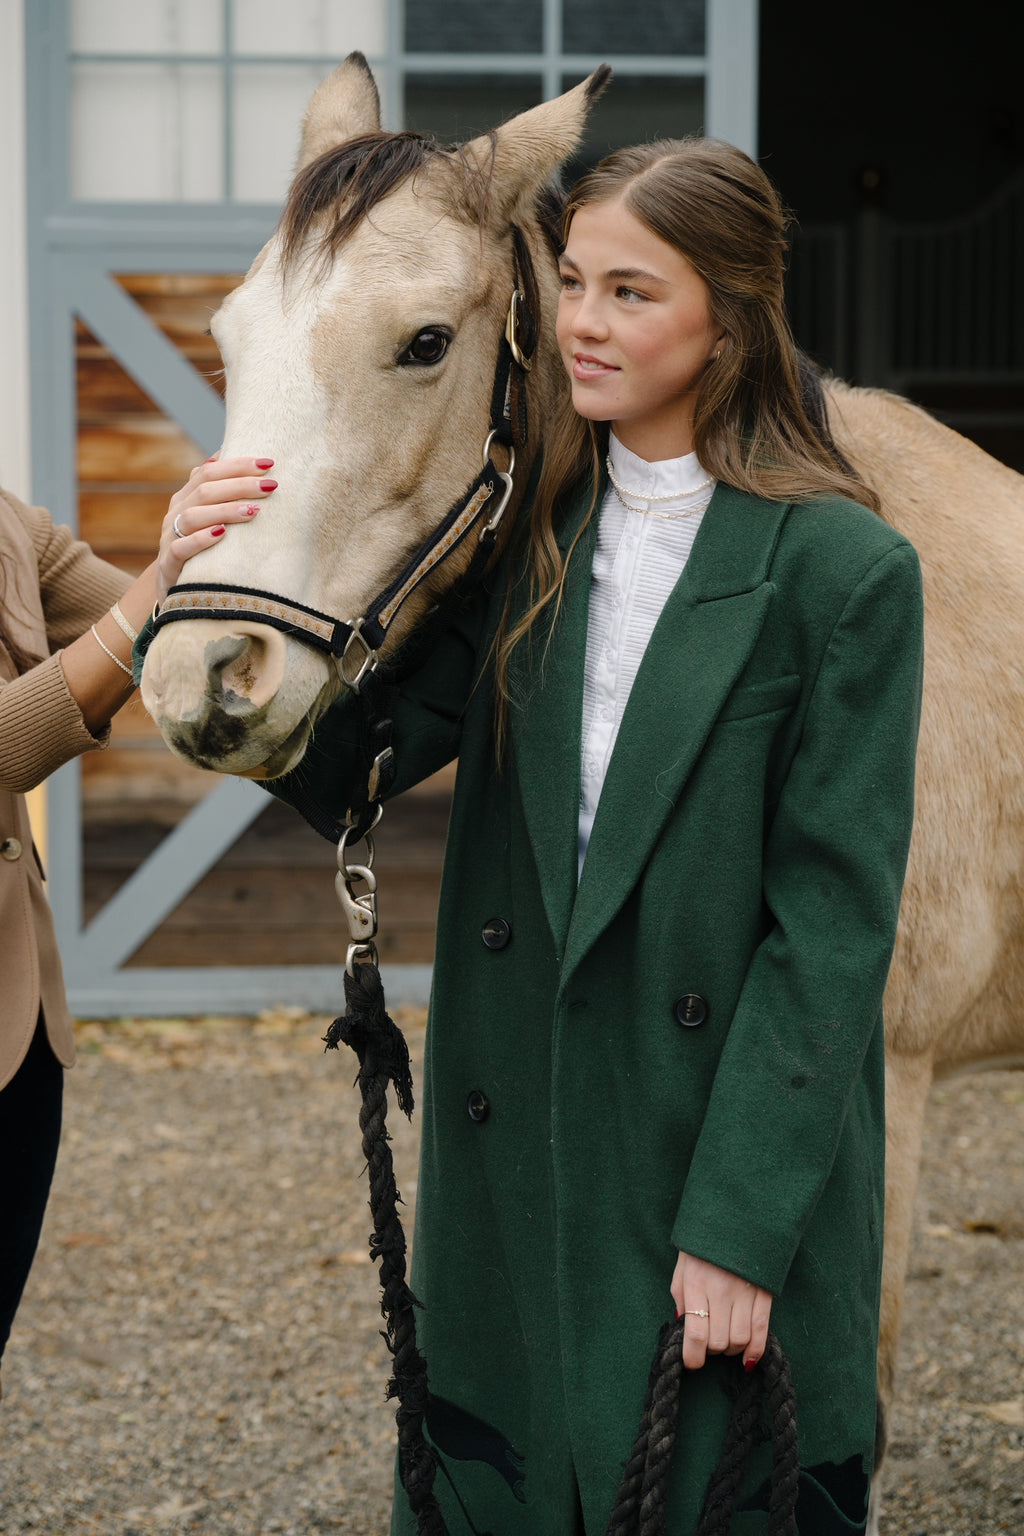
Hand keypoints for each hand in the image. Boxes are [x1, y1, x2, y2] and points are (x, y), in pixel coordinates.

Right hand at [156, 456, 277, 604]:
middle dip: (239, 484)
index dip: (237, 465)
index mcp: (186, 498)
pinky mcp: (169, 564)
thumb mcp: (209, 518)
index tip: (267, 463)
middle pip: (204, 490)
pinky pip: (181, 548)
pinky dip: (201, 539)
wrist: (174, 589)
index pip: (209, 472)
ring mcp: (170, 537)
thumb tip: (239, 461)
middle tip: (269, 485)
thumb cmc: (200, 549)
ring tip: (253, 510)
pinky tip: (222, 534)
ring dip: (225, 510)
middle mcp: (176, 513)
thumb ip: (221, 493)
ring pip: (193, 516)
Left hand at [671, 1252, 772, 1371]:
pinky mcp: (764, 1293)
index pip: (696, 1334)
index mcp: (696, 1282)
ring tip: (724, 1340)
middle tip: (707, 1342)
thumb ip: (681, 1300)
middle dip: (710, 1351)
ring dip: (730, 1350)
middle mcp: (721, 1290)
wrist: (733, 1219)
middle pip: (718, 1342)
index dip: (693, 1357)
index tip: (691, 1363)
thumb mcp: (682, 1270)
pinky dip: (755, 1351)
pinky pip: (762, 1331)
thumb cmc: (702, 1248)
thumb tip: (684, 1330)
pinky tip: (747, 1359)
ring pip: (739, 1341)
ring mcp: (745, 1292)